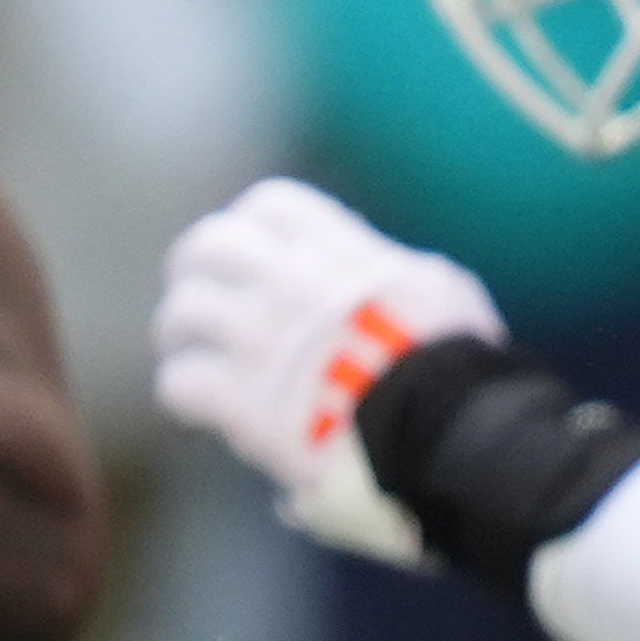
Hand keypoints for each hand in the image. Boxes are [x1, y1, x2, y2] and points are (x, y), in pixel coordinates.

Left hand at [153, 178, 504, 565]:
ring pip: (182, 311)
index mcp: (342, 253)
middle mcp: (292, 285)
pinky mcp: (243, 402)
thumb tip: (384, 279)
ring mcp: (263, 342)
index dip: (250, 225)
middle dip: (194, 268)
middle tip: (199, 297)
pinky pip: (181, 381)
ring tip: (186, 353)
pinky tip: (196, 407)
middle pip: (210, 246)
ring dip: (178, 333)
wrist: (448, 435)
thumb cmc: (461, 367)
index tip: (251, 253)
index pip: (272, 205)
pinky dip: (181, 391)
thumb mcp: (442, 290)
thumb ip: (396, 273)